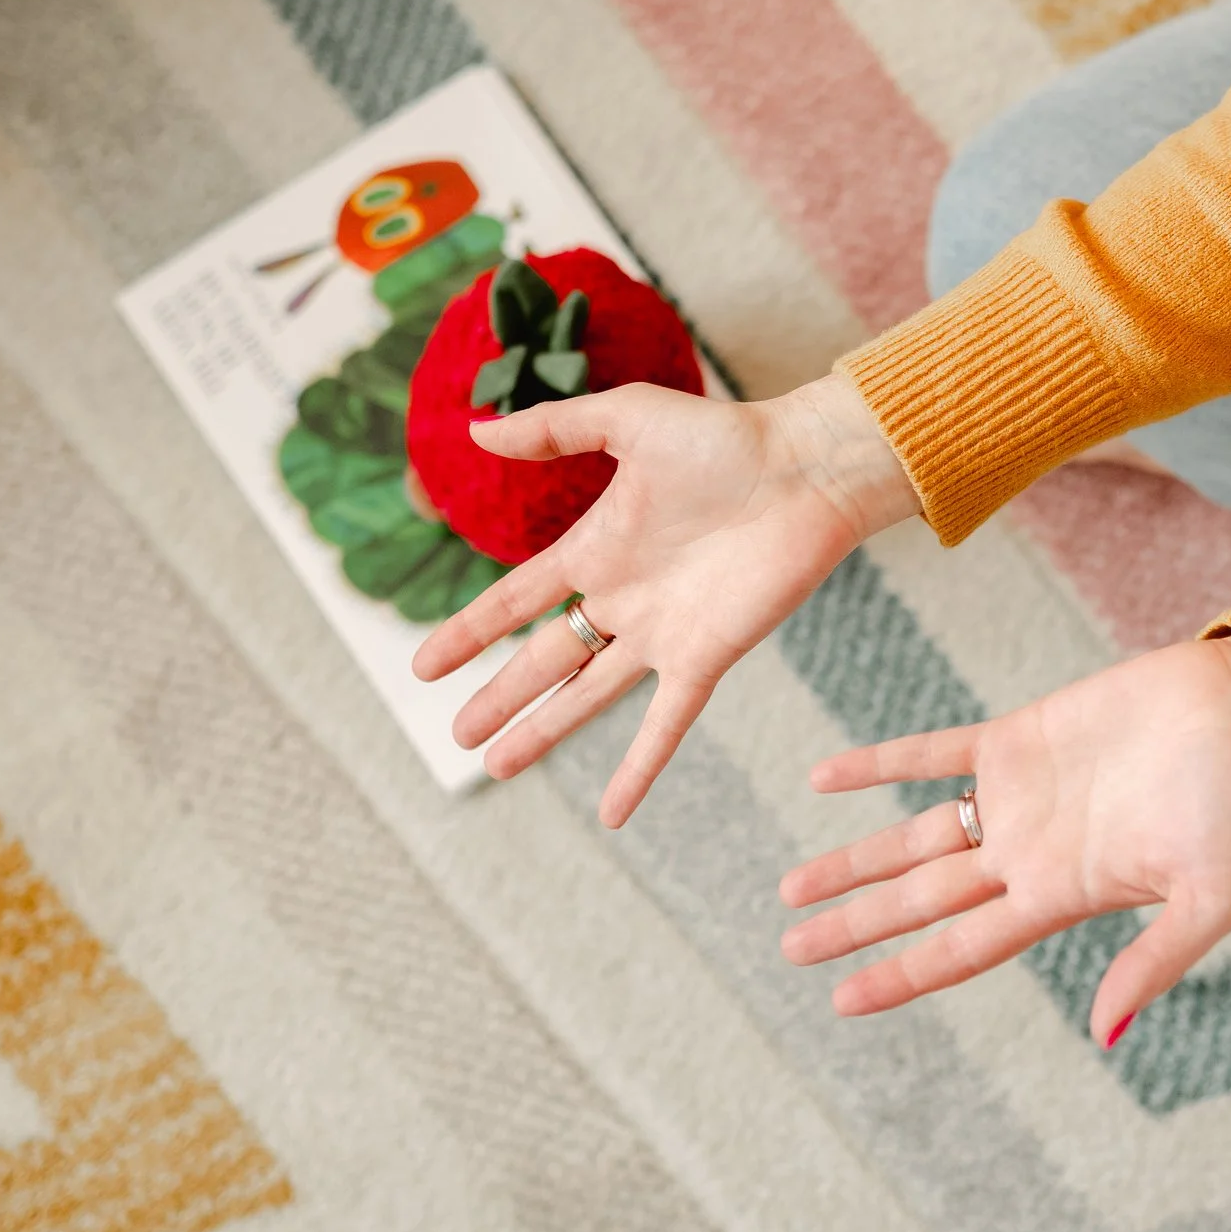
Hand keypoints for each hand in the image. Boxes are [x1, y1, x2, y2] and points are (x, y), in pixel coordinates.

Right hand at [413, 373, 919, 825]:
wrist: (806, 468)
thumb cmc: (726, 436)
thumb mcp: (629, 418)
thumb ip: (554, 428)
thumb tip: (475, 432)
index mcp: (597, 548)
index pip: (515, 600)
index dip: (470, 633)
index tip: (424, 669)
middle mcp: (623, 598)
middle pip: (544, 658)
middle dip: (499, 697)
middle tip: (456, 734)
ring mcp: (662, 633)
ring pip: (588, 696)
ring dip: (544, 731)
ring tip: (495, 768)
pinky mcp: (706, 655)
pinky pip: (665, 723)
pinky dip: (639, 768)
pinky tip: (613, 813)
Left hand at [778, 637, 1230, 1043]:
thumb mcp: (1212, 899)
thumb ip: (1155, 962)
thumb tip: (1106, 1035)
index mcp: (1062, 896)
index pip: (962, 949)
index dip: (901, 975)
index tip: (840, 1002)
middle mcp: (1027, 854)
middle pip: (921, 900)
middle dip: (855, 924)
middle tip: (788, 947)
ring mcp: (1017, 797)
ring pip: (915, 837)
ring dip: (854, 858)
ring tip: (794, 886)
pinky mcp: (1018, 738)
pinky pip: (932, 753)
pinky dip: (878, 764)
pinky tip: (824, 776)